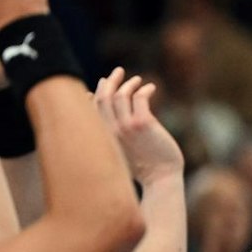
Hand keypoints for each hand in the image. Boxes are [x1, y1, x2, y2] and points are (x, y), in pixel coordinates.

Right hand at [94, 67, 183, 183]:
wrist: (161, 179)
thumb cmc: (144, 169)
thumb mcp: (122, 153)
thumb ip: (114, 138)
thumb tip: (113, 127)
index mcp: (104, 137)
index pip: (91, 109)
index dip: (95, 93)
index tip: (100, 83)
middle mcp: (111, 130)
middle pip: (103, 98)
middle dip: (109, 82)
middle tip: (117, 71)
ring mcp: (126, 126)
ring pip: (120, 95)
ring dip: (127, 84)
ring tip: (137, 79)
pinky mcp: (143, 123)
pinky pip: (139, 98)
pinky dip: (143, 90)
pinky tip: (151, 88)